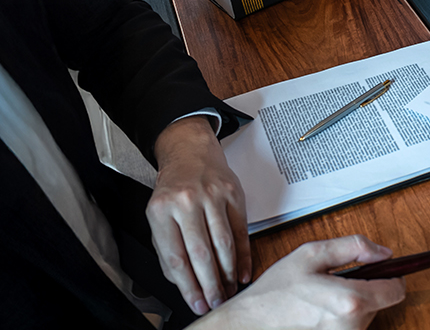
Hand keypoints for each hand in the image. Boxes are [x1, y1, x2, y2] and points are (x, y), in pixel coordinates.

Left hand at [148, 115, 249, 314]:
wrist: (190, 153)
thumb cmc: (174, 188)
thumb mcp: (159, 215)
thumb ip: (167, 247)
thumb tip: (183, 281)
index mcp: (161, 210)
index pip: (175, 256)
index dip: (187, 285)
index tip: (195, 302)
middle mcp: (186, 202)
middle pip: (200, 252)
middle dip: (210, 284)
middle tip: (215, 302)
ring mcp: (212, 196)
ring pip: (223, 243)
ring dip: (227, 273)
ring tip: (228, 291)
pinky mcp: (233, 194)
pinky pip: (240, 231)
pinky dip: (243, 255)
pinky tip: (242, 272)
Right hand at [189, 235, 405, 329]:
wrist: (250, 323)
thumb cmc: (276, 291)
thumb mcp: (312, 254)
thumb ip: (354, 247)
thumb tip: (383, 252)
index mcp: (350, 300)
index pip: (396, 290)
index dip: (392, 276)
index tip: (383, 270)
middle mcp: (351, 326)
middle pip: (380, 303)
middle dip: (365, 289)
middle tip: (334, 282)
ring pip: (365, 316)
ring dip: (351, 305)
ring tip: (321, 297)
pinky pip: (350, 327)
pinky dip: (340, 317)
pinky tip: (319, 311)